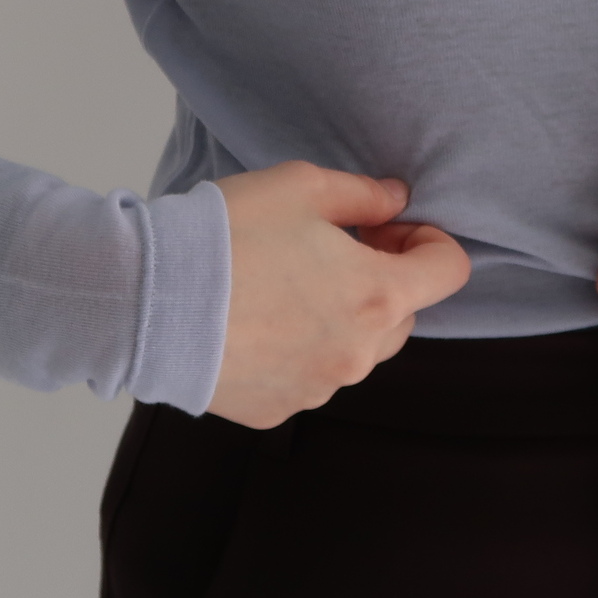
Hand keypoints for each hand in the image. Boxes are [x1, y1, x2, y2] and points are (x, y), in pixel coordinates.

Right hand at [207, 161, 471, 428]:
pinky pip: (307, 377)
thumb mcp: (301, 187)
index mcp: (377, 296)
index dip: (427, 241)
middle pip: (402, 315)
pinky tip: (254, 321)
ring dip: (339, 319)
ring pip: (354, 350)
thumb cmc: (226, 235)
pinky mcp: (277, 411)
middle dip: (381, 280)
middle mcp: (358, 354)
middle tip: (330, 249)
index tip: (385, 228)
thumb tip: (396, 200)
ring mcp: (318, 389)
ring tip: (282, 285)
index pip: (449, 271)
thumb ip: (363, 195)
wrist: (148, 300)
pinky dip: (296, 351)